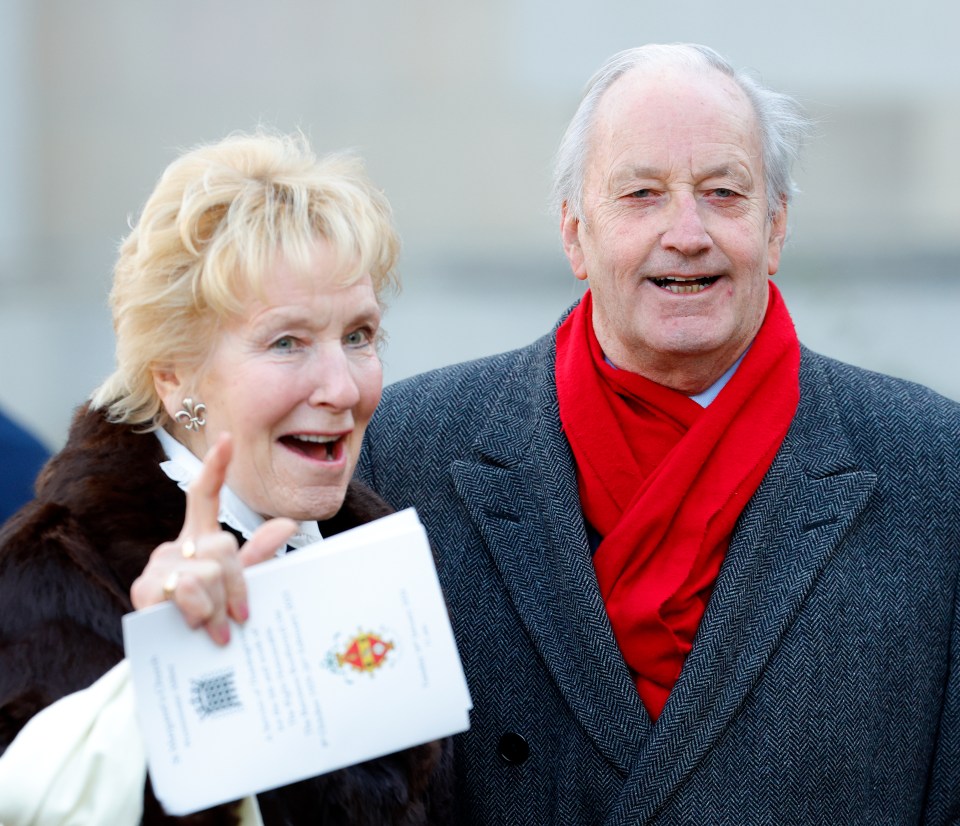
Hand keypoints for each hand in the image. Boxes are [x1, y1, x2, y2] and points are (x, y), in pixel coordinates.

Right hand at [130, 432, 296, 644]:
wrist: (178, 665)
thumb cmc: (211, 621)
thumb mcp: (238, 586)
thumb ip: (258, 555)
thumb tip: (289, 523)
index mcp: (199, 541)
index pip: (202, 496)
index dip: (214, 468)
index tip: (226, 439)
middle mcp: (176, 547)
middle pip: (223, 545)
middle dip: (237, 584)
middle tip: (240, 617)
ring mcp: (157, 567)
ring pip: (207, 571)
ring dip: (218, 604)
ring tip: (217, 629)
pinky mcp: (144, 590)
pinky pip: (186, 590)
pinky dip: (200, 611)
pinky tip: (197, 626)